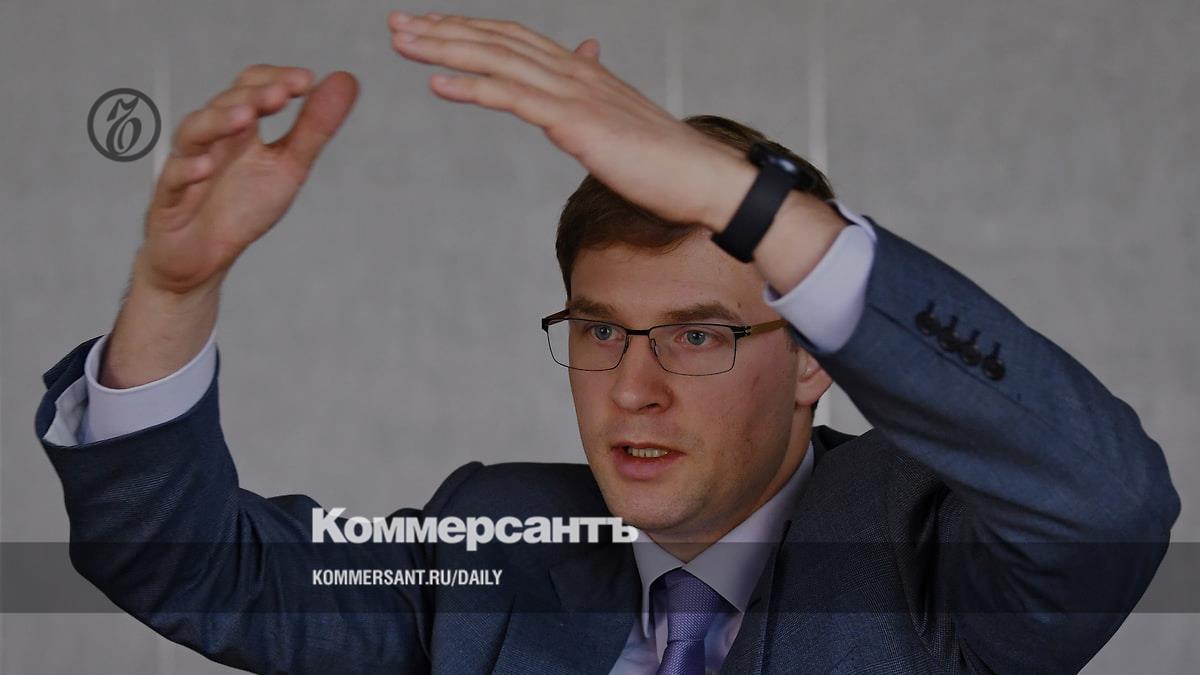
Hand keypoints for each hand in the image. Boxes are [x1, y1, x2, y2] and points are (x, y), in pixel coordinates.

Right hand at [136, 65, 358, 294]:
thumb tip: (344, 82)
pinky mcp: (169, 200)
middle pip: (224, 105)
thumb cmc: (240, 207)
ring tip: (245, 117)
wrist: (203, 257)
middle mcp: (212, 141)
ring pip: (194, 134)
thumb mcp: (288, 166)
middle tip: (281, 94)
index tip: (306, 81)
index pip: (251, 89)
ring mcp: (187, 166)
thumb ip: (314, 127)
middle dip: (253, 97)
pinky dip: (187, 171)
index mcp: (241, 130)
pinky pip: (173, 180)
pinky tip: (205, 168)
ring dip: (218, 122)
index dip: (275, 80)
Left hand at [387, 12, 752, 230]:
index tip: (427, 26)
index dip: (468, 28)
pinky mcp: (574, 122)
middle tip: (396, 24)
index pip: (513, 38)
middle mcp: (574, 70)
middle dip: (442, 29)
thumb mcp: (620, 112)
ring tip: (402, 43)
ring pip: (497, 60)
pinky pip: (513, 98)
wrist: (701, 177)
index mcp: (581, 69)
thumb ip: (594, 82)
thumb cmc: (663, 157)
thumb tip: (586, 51)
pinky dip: (472, 86)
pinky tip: (436, 83)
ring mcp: (574, 94)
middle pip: (497, 39)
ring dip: (445, 48)